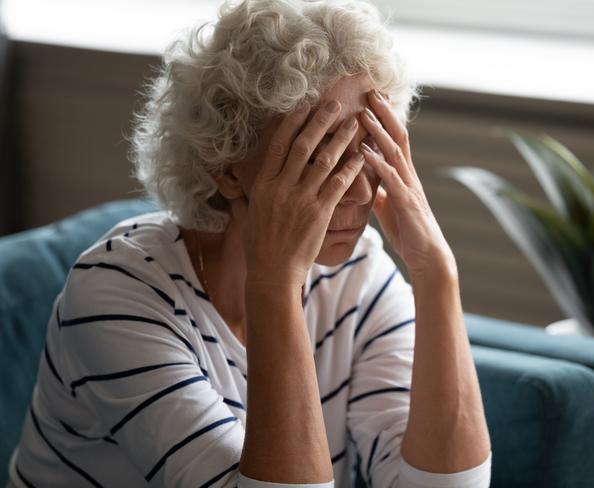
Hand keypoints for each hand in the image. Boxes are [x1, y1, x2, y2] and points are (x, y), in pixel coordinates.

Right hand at [231, 100, 364, 288]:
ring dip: (341, 140)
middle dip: (321, 122)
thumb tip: (227, 178)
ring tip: (354, 124)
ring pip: (324, 161)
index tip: (304, 106)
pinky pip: (338, 184)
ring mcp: (301, 199)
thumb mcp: (246, 213)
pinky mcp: (319, 213)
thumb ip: (243, 192)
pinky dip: (351, 168)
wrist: (273, 272)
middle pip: (304, 146)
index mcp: (263, 185)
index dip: (293, 123)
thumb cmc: (259, 245)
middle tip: (335, 105)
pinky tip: (362, 156)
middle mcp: (281, 187)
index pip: (278, 145)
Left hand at [360, 89, 457, 278]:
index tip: (372, 99)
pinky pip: (390, 178)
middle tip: (370, 91)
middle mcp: (408, 176)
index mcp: (403, 176)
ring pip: (394, 152)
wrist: (428, 257)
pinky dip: (376, 163)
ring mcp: (408, 187)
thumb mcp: (388, 209)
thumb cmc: (409, 233)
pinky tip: (363, 151)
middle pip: (398, 137)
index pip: (395, 140)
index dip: (385, 119)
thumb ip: (379, 193)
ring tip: (363, 113)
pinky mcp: (406, 203)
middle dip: (385, 113)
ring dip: (379, 131)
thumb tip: (367, 184)